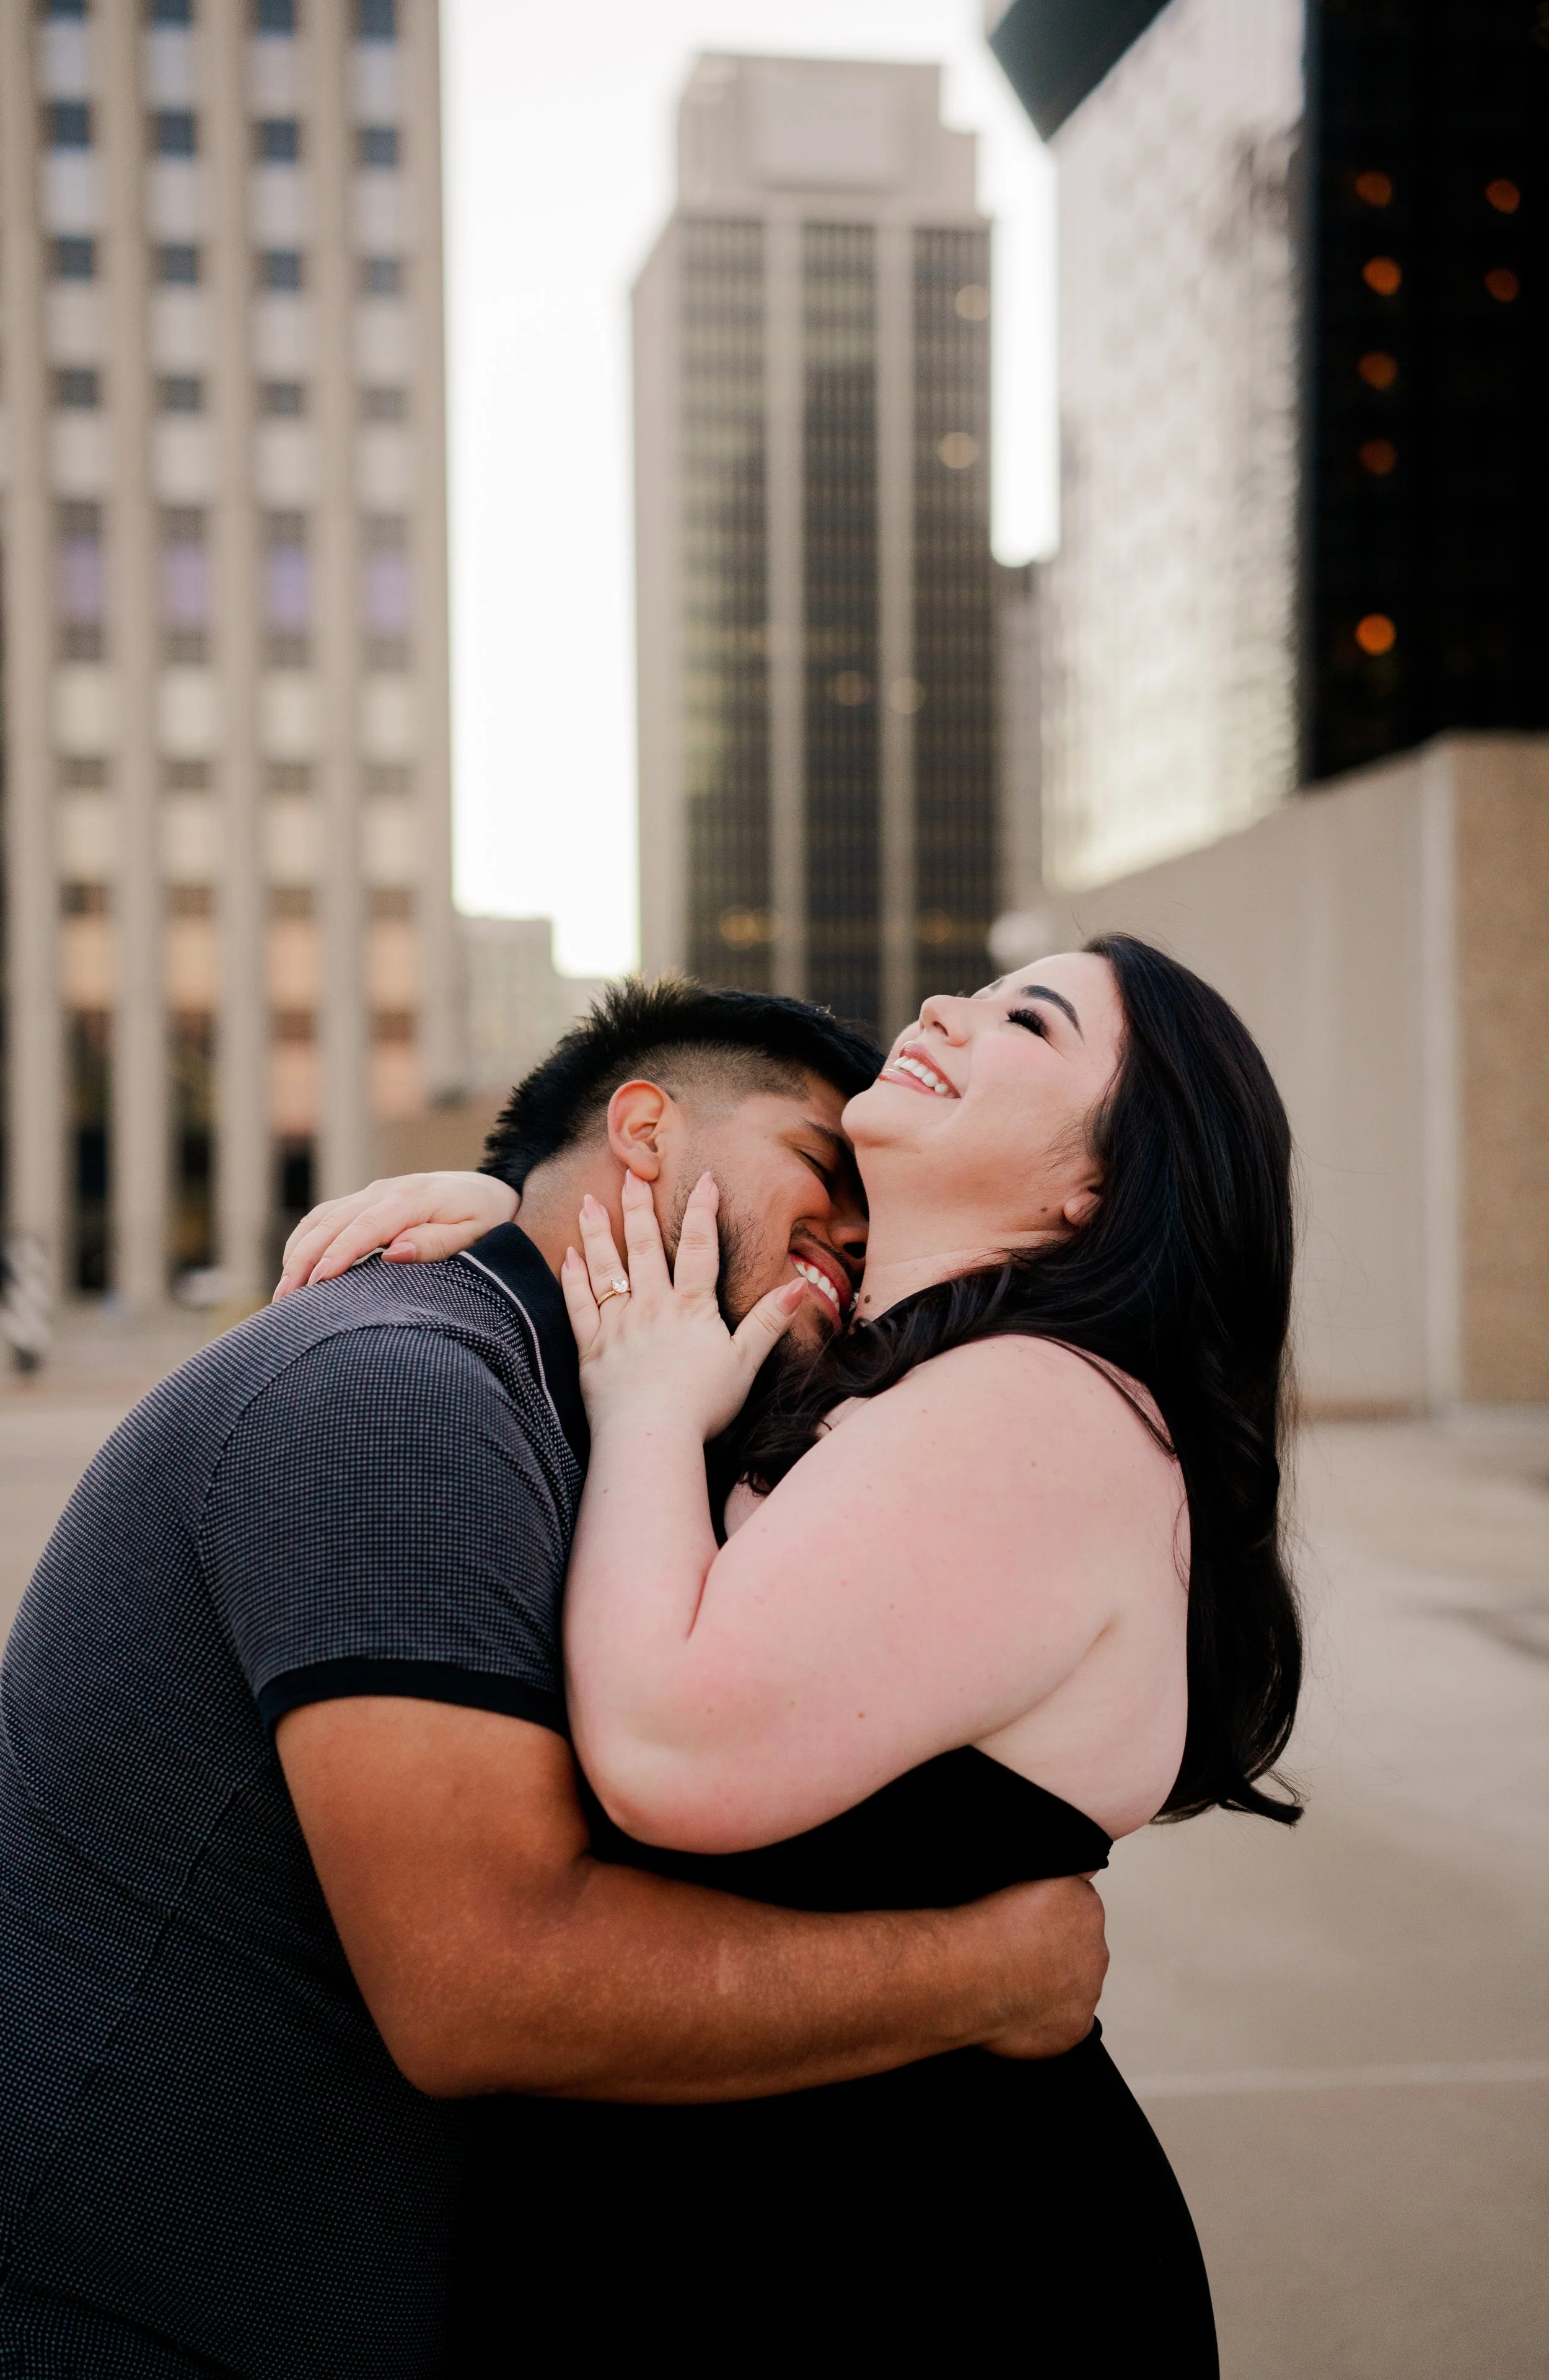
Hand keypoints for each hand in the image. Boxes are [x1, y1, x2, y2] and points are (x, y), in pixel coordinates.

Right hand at [274, 1171, 516, 1299]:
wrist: (488, 1191)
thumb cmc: (485, 1219)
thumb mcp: (475, 1235)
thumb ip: (437, 1243)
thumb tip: (395, 1253)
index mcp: (412, 1199)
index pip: (366, 1226)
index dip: (338, 1253)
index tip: (317, 1282)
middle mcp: (385, 1191)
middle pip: (333, 1222)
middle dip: (304, 1259)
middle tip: (285, 1300)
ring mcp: (371, 1193)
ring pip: (322, 1218)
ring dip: (297, 1252)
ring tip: (282, 1292)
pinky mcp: (364, 1200)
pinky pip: (325, 1216)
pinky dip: (304, 1240)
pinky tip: (293, 1268)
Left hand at [561, 1169, 803, 1441]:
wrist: (650, 1437)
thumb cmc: (702, 1405)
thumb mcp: (746, 1362)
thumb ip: (769, 1321)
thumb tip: (799, 1286)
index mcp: (691, 1307)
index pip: (699, 1248)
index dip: (702, 1211)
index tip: (704, 1179)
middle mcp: (651, 1306)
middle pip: (645, 1246)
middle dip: (639, 1206)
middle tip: (632, 1173)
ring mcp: (617, 1324)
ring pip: (606, 1267)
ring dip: (598, 1230)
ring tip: (590, 1200)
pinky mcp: (591, 1347)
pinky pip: (578, 1304)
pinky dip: (572, 1278)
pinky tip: (568, 1254)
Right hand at [969, 1874, 1108, 2060]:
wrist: (965, 1975)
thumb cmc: (980, 1927)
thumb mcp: (1022, 1870)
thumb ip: (1058, 1872)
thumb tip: (1082, 1869)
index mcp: (1084, 1902)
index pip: (1077, 1904)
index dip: (1049, 1914)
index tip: (1026, 1922)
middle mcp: (1096, 1947)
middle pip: (1079, 1947)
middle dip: (1055, 1951)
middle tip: (1017, 1954)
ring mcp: (1089, 1991)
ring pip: (1074, 1985)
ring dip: (1052, 1985)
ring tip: (1012, 1983)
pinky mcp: (1077, 2026)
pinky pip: (1066, 2022)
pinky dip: (1047, 2019)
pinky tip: (1017, 2009)